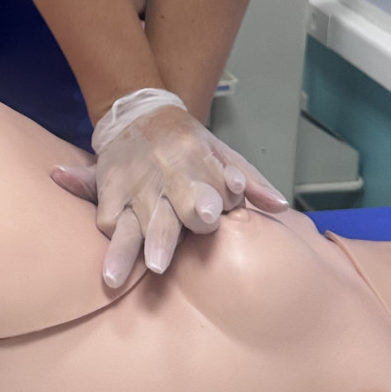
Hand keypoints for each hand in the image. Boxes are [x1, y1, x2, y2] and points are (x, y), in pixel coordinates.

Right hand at [52, 101, 286, 288]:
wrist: (138, 112)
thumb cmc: (189, 143)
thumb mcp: (223, 153)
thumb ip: (252, 182)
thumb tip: (282, 207)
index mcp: (194, 159)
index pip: (208, 189)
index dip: (209, 203)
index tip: (211, 215)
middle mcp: (162, 175)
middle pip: (166, 212)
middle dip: (161, 237)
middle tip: (160, 265)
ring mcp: (132, 186)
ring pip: (128, 223)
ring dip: (123, 251)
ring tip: (115, 278)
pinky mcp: (109, 192)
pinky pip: (107, 220)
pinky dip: (111, 243)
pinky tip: (111, 268)